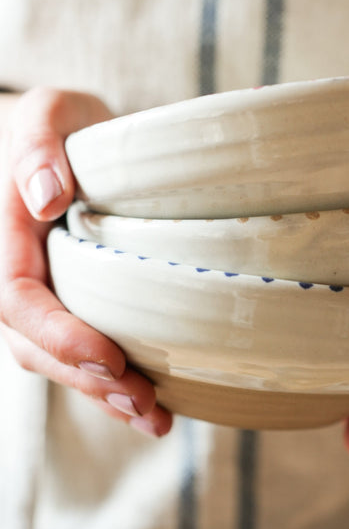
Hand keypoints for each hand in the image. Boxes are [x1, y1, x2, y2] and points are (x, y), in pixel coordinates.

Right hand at [0, 87, 172, 436]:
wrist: (64, 134)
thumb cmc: (60, 122)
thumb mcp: (51, 111)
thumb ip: (38, 145)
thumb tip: (44, 198)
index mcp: (4, 233)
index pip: (18, 299)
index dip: (61, 336)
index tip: (112, 360)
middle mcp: (15, 269)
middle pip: (35, 343)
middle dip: (87, 380)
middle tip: (146, 405)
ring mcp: (39, 289)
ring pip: (55, 356)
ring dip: (100, 393)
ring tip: (154, 417)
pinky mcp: (66, 297)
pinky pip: (75, 346)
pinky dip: (105, 378)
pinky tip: (143, 401)